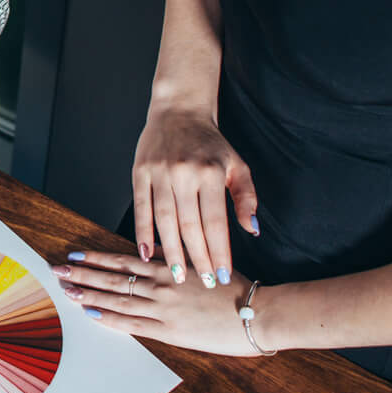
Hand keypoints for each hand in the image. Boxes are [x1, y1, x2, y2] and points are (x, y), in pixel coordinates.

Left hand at [51, 249, 259, 356]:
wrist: (259, 313)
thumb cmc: (239, 290)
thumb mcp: (208, 266)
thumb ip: (181, 263)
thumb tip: (161, 258)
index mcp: (171, 267)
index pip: (125, 260)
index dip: (98, 257)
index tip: (76, 254)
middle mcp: (162, 285)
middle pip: (113, 278)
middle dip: (83, 274)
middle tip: (57, 270)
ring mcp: (164, 309)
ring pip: (117, 299)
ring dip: (88, 294)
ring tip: (66, 290)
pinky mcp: (169, 331)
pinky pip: (131, 324)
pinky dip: (109, 318)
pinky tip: (90, 314)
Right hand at [130, 105, 258, 290]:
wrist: (178, 110)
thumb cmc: (211, 142)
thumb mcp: (237, 164)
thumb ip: (246, 197)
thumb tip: (251, 230)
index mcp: (211, 172)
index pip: (215, 222)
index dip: (219, 252)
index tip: (221, 276)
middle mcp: (184, 173)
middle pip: (190, 226)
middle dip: (198, 258)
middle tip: (202, 282)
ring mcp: (160, 172)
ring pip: (165, 220)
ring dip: (171, 251)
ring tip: (177, 274)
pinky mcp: (140, 172)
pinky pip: (141, 207)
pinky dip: (143, 232)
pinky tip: (147, 253)